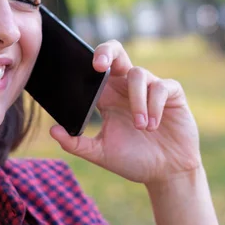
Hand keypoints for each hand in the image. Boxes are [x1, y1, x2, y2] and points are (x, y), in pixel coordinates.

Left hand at [49, 40, 201, 183]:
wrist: (165, 173)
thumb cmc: (132, 160)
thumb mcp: (101, 153)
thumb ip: (77, 143)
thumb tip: (53, 130)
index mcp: (107, 96)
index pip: (95, 70)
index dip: (87, 63)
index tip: (81, 70)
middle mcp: (126, 87)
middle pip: (116, 53)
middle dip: (107, 51)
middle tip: (99, 65)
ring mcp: (149, 88)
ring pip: (138, 74)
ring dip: (137, 101)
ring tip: (141, 126)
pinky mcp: (172, 94)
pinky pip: (161, 87)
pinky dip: (155, 105)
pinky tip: (153, 125)